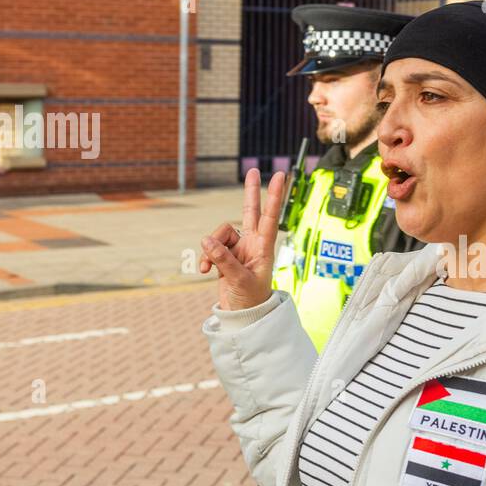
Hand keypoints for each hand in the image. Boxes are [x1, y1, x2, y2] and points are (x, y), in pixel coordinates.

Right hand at [200, 167, 286, 310]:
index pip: (269, 217)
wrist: (242, 315)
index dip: (274, 196)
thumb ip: (223, 260)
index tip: (280, 176)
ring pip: (219, 234)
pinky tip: (205, 271)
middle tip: (253, 170)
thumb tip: (206, 240)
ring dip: (210, 248)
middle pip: (250, 212)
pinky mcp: (224, 255)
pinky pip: (210, 247)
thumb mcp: (238, 280)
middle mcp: (251, 243)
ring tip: (209, 268)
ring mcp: (238, 248)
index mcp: (263, 247)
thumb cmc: (250, 299)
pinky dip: (205, 257)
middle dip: (250, 193)